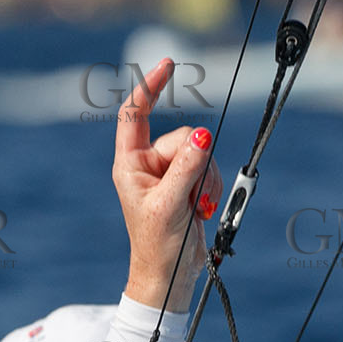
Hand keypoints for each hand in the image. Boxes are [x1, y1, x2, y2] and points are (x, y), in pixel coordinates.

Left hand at [113, 58, 221, 311]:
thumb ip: (187, 167)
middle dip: (197, 163)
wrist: (169, 277)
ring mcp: (171, 174)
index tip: (168, 64)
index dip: (150, 88)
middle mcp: (149, 165)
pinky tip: (204, 209)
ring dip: (207, 179)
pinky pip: (210, 168)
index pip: (135, 115)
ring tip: (198, 207)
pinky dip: (212, 187)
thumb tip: (203, 135)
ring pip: (202, 152)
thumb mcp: (170, 204)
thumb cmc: (158, 246)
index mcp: (130, 165)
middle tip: (193, 196)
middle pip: (184, 136)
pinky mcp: (189, 185)